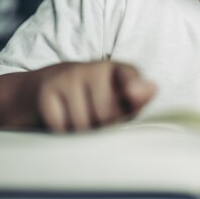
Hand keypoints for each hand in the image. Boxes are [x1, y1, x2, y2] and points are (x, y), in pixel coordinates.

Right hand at [34, 61, 155, 131]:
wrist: (48, 88)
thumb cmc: (95, 98)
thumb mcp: (120, 100)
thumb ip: (138, 98)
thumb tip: (152, 88)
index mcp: (118, 70)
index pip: (130, 78)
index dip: (133, 89)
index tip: (131, 95)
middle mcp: (94, 67)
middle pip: (107, 114)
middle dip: (103, 125)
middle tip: (97, 117)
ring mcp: (69, 76)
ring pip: (83, 123)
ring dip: (82, 131)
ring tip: (80, 118)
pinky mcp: (47, 89)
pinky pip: (60, 125)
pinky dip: (62, 130)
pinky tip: (63, 118)